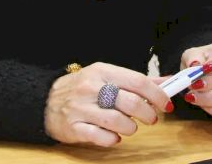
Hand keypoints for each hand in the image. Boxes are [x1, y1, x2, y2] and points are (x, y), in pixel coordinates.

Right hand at [44, 62, 173, 146]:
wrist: (45, 101)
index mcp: (102, 71)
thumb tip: (166, 81)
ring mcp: (81, 108)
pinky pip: (101, 137)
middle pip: (131, 102)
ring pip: (118, 121)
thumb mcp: (106, 76)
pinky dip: (113, 139)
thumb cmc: (81, 89)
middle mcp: (91, 87)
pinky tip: (113, 136)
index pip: (137, 81)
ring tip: (130, 127)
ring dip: (131, 127)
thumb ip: (136, 81)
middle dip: (148, 114)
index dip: (157, 94)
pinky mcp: (74, 128)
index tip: (166, 104)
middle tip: (150, 118)